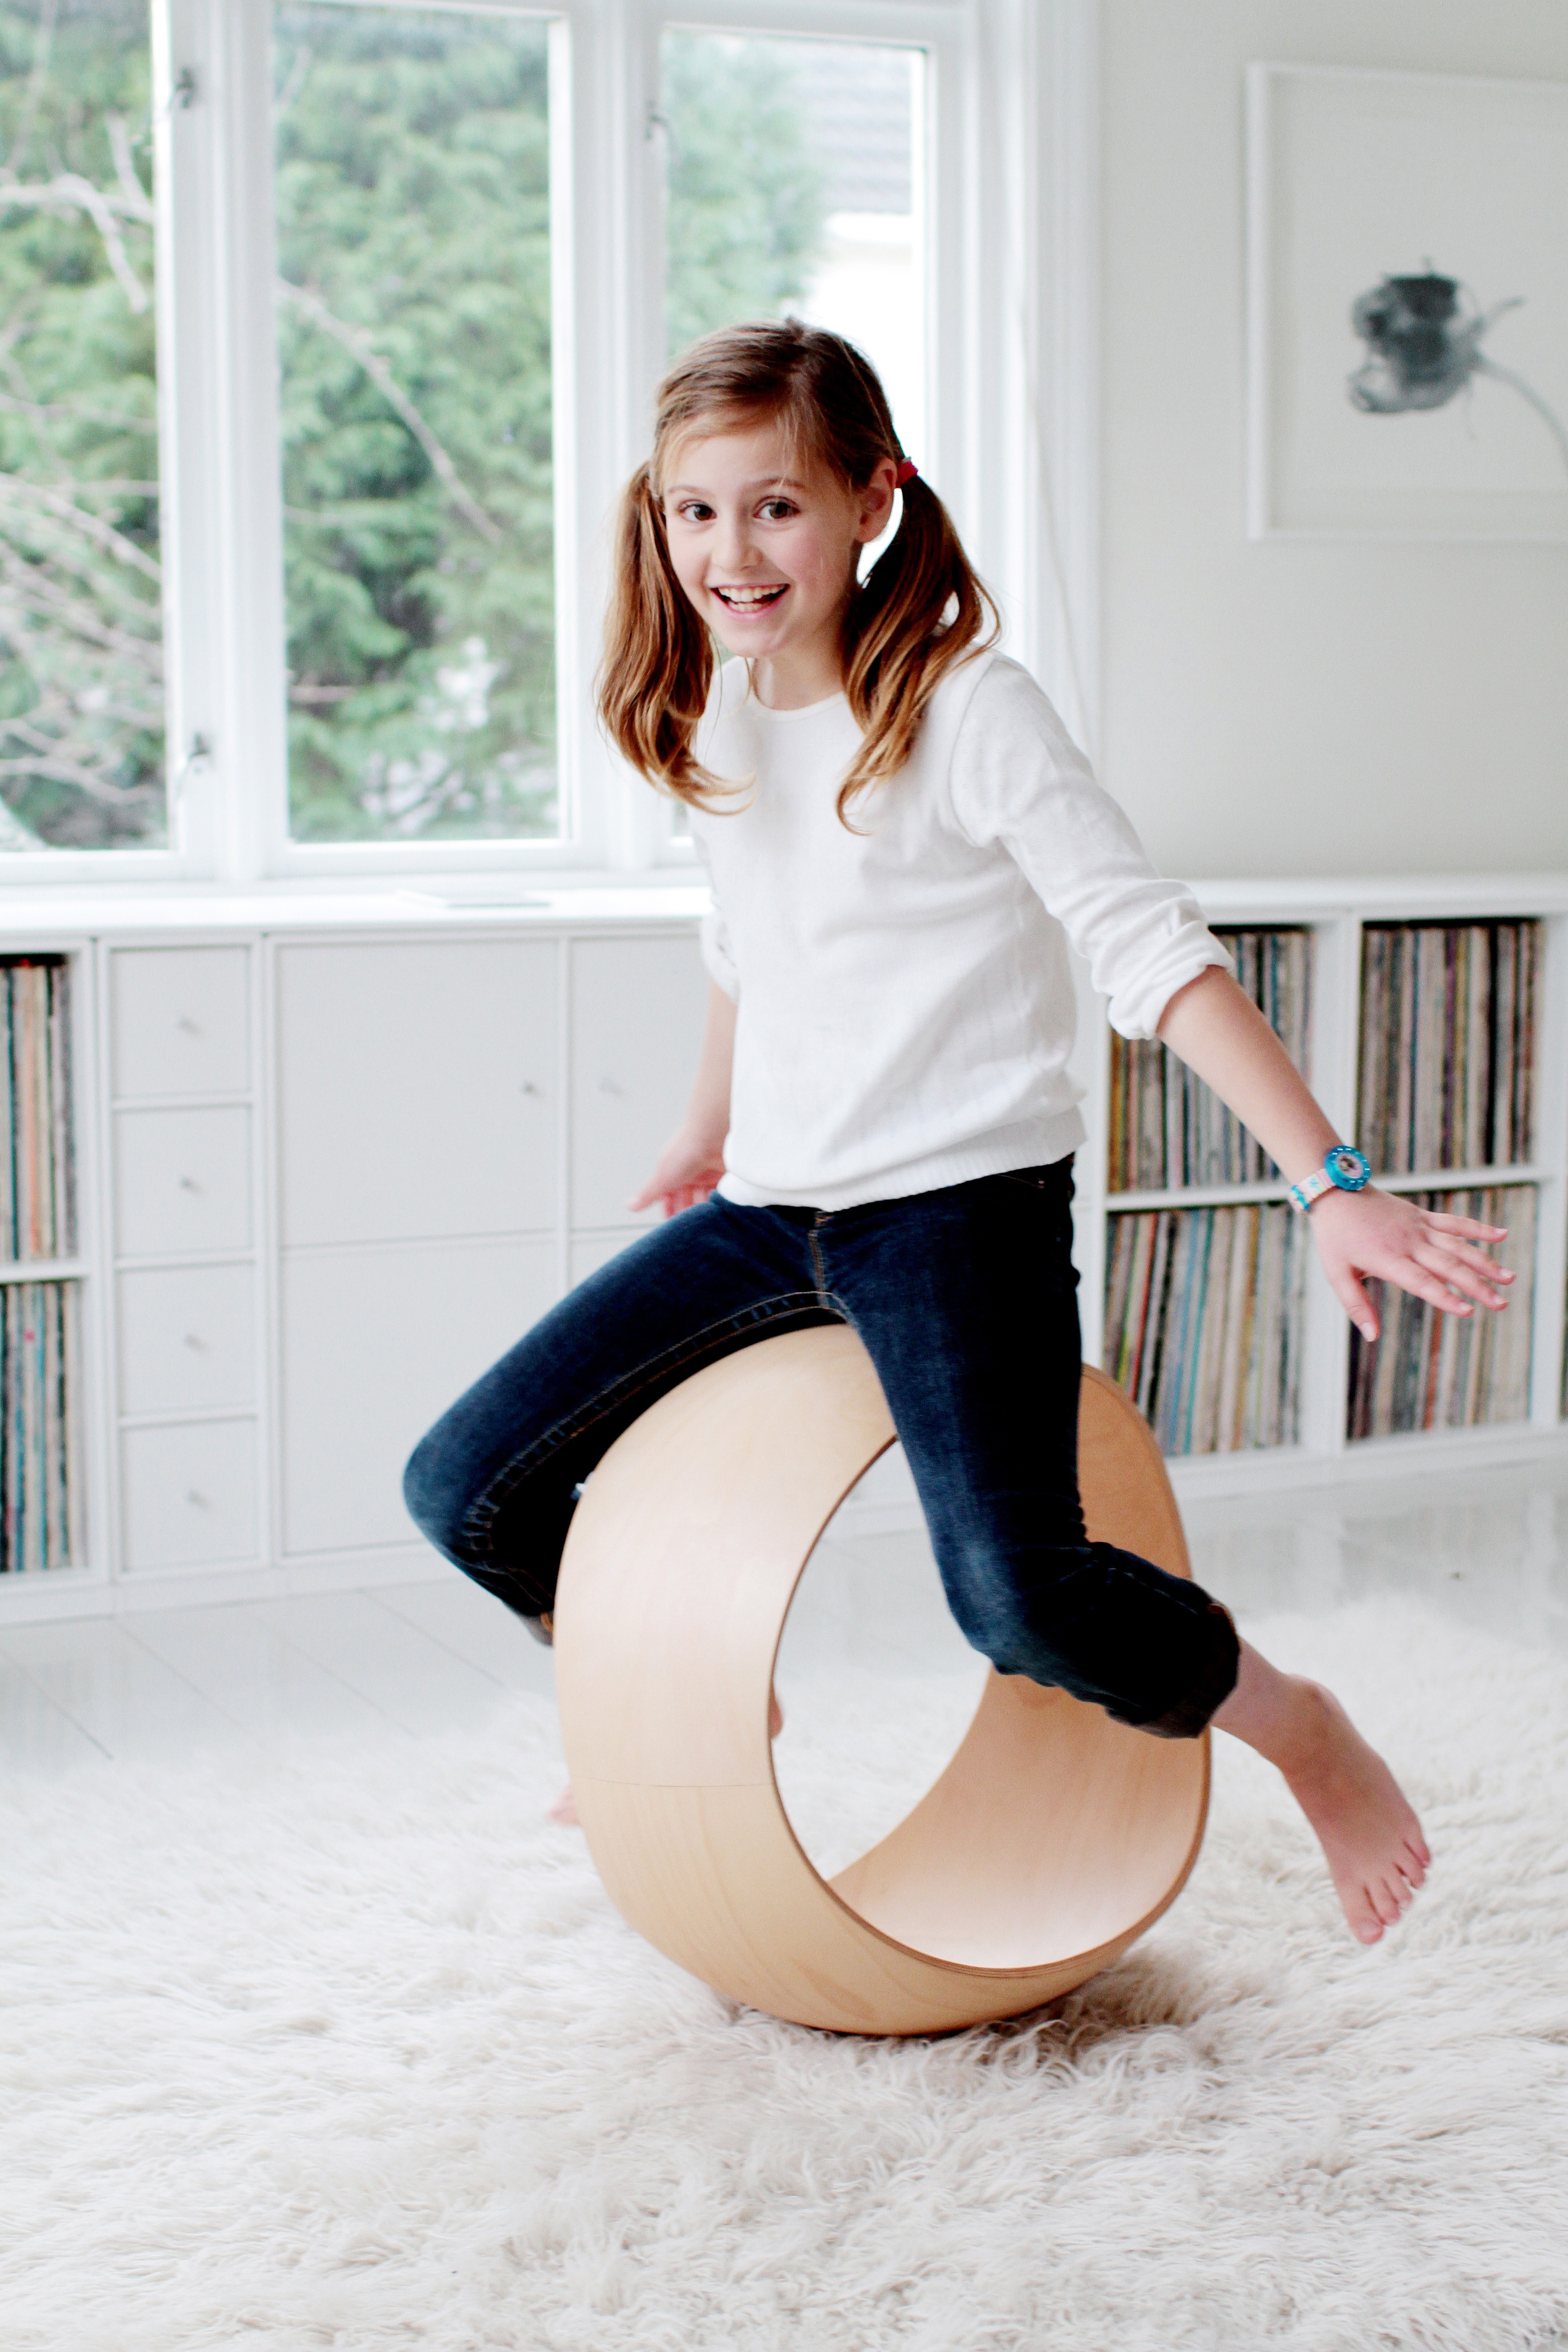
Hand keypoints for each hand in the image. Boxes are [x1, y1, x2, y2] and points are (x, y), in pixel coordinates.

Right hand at [628, 1126, 725, 1218]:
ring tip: (702, 1221)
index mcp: (671, 1171)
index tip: (671, 1224)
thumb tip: (629, 1205)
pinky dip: (717, 1201)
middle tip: (688, 1226)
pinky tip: (716, 1210)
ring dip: (702, 1208)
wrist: (711, 1136)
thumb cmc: (685, 1151)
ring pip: (703, 1196)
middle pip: (686, 1197)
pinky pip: (719, 1191)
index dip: (669, 1208)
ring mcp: (706, 1171)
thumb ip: (648, 1194)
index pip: (667, 1194)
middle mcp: (688, 1171)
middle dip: (686, 1211)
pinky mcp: (722, 1173)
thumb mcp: (662, 1178)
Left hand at [1307, 1185, 1512, 1341]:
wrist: (1336, 1192)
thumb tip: (1372, 1336)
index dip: (1445, 1297)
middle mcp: (1409, 1242)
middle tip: (1501, 1304)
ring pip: (1458, 1245)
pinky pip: (1454, 1222)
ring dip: (1485, 1262)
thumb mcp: (1337, 1274)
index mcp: (1387, 1259)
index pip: (1421, 1281)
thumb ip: (1357, 1305)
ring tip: (1509, 1278)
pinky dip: (1478, 1228)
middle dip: (1477, 1286)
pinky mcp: (1423, 1216)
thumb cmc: (1335, 1238)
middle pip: (1448, 1266)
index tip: (1468, 1311)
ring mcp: (1419, 1227)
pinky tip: (1502, 1235)